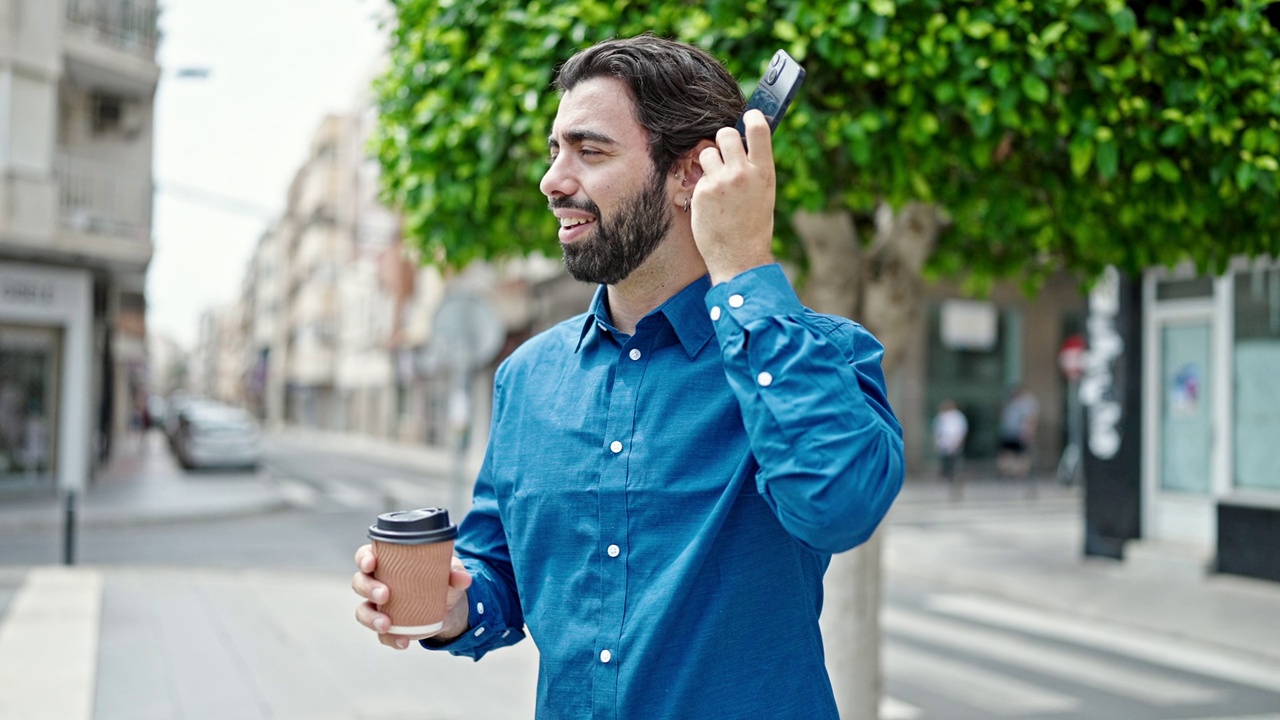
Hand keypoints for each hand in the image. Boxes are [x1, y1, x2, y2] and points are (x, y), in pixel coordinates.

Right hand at [352, 543, 472, 649]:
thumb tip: (463, 578)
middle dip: (368, 588)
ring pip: (363, 611)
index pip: (366, 556)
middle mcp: (377, 583)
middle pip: (360, 583)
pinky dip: (390, 639)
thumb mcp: (451, 572)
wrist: (449, 607)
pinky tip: (403, 642)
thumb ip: (456, 572)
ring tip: (386, 624)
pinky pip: (381, 635)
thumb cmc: (442, 580)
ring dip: (371, 618)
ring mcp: (379, 606)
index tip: (371, 563)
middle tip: (385, 594)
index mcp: (387, 562)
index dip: (364, 558)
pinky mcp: (387, 626)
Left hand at [691, 109, 776, 284]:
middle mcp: (743, 173)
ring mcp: (721, 181)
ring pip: (707, 151)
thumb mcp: (764, 193)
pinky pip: (698, 176)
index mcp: (764, 172)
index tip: (748, 116)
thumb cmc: (753, 227)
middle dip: (723, 140)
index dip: (751, 117)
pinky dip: (702, 185)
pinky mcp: (702, 192)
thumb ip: (754, 168)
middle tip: (725, 154)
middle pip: (726, 133)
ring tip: (717, 183)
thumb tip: (744, 145)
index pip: (758, 128)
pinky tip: (711, 203)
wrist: (740, 257)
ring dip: (709, 162)